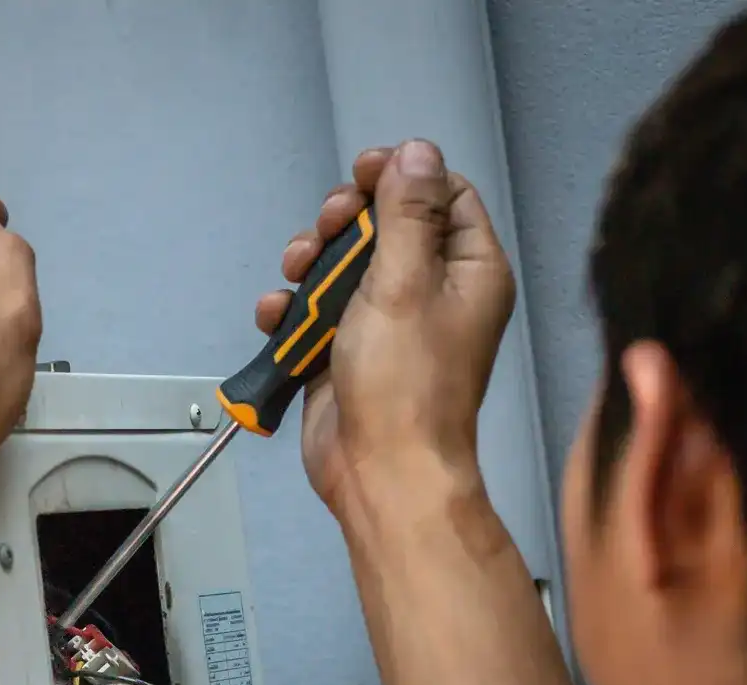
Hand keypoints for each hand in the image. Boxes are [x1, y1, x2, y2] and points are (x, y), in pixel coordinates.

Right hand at [256, 140, 513, 517]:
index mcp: (469, 271)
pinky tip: (278, 316)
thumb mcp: (404, 281)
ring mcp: (387, 324)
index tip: (364, 173)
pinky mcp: (346, 353)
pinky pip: (315, 314)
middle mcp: (433, 293)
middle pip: (385, 226)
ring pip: (343, 267)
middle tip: (327, 228)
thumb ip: (406, 213)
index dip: (402, 177)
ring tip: (295, 275)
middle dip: (345, 221)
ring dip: (311, 263)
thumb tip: (416, 152)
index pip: (444, 197)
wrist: (378, 470)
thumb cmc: (406, 384)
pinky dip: (292, 310)